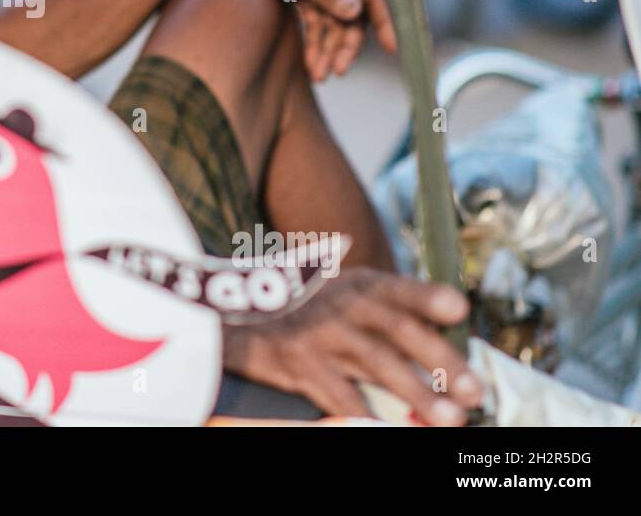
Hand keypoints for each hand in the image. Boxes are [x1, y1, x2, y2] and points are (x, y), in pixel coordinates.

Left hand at [187, 0, 397, 79]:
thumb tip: (357, 11)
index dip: (383, 21)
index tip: (390, 48)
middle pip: (350, 16)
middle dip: (344, 45)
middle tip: (336, 72)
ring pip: (331, 23)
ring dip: (326, 49)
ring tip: (316, 76)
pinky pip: (313, 22)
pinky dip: (312, 41)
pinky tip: (308, 64)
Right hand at [220, 267, 481, 424]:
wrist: (242, 312)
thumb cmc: (309, 306)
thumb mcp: (344, 290)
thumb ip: (389, 307)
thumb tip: (452, 331)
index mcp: (360, 285)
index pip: (400, 289)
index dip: (428, 297)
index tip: (459, 310)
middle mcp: (343, 306)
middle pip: (399, 331)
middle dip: (440, 362)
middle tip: (473, 391)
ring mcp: (322, 336)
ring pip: (377, 366)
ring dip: (417, 394)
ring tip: (449, 419)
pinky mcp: (302, 365)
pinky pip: (341, 396)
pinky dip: (367, 416)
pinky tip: (388, 429)